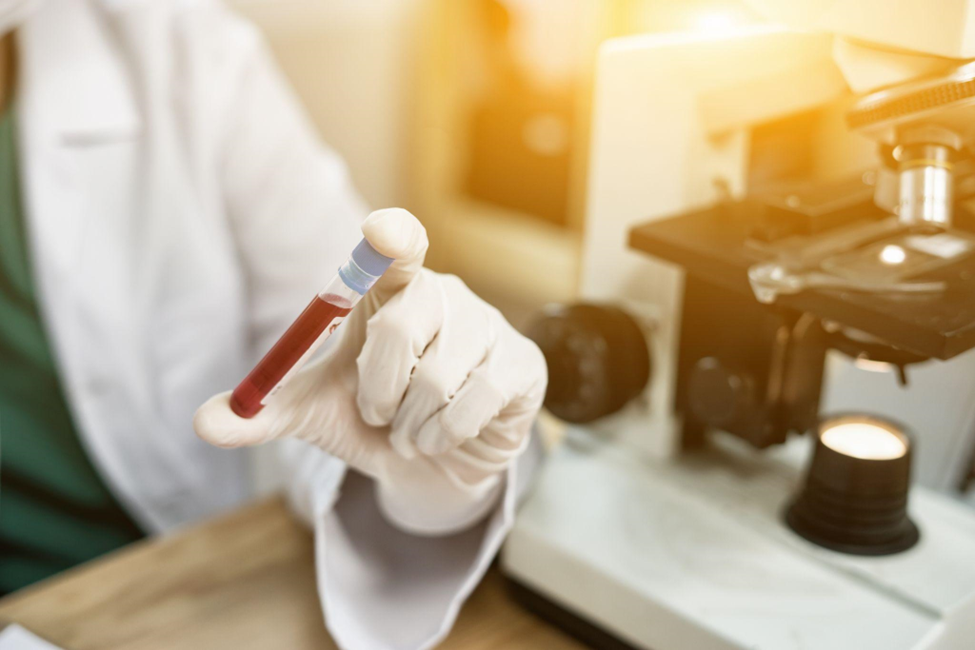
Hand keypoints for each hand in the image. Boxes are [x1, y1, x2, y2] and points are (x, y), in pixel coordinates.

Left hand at [194, 208, 547, 532]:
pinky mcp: (522, 365)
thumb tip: (203, 423)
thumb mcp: (314, 413)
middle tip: (380, 413)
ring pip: (437, 380)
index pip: (395, 246)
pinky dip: (445, 436)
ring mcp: (489, 326)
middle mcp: (443, 295)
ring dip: (411, 426)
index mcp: (390, 289)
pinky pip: (476, 402)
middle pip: (400, 328)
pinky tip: (445, 435)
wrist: (434, 458)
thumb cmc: (375, 416)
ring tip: (413, 429)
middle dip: (377, 393)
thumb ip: (263, 413)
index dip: (390, 238)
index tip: (382, 233)